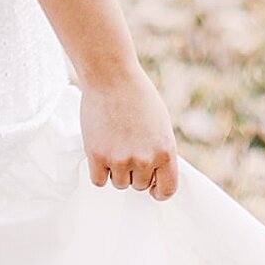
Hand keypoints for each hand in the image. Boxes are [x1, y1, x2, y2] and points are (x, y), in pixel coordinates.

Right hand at [79, 67, 179, 199]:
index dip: (158, 189)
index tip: (151, 185)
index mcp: (166, 151)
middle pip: (138, 185)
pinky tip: (100, 148)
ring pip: (118, 183)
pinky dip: (98, 169)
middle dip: (133, 171)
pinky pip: (99, 180)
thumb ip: (159, 151)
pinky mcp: (97, 157)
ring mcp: (120, 160)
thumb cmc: (137, 94)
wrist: (111, 75)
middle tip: (126, 146)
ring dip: (115, 169)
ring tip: (113, 142)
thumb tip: (155, 175)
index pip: (167, 189)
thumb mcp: (160, 124)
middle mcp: (145, 160)